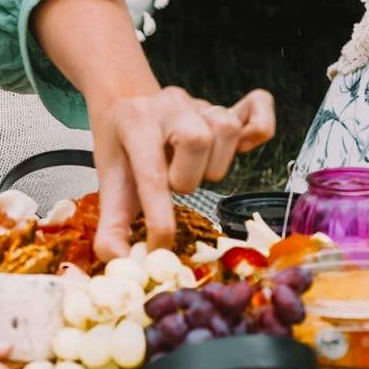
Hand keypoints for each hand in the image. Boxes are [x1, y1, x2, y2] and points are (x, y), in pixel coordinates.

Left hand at [91, 86, 275, 260]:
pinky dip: (259, 126)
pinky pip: (257, 107)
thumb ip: (111, 226)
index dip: (159, 219)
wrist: (125, 103)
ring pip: (226, 129)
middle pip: (197, 140)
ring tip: (195, 168)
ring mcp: (200, 103)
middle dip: (188, 178)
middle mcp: (169, 106)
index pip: (153, 173)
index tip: (159, 248)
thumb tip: (121, 264)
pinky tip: (243, 145)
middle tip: (175, 185)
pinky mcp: (225, 107)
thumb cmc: (122, 147)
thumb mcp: (108, 182)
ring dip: (215, 162)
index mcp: (135, 123)